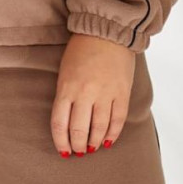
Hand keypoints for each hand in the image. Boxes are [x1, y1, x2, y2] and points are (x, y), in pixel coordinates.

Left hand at [50, 33, 135, 156]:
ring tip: (92, 147)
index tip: (63, 150)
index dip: (61, 142)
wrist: (106, 32)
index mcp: (66, 87)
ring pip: (99, 128)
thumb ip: (65, 96)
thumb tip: (67, 123)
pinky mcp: (122, 93)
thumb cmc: (81, 50)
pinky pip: (118, 120)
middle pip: (79, 130)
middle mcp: (85, 93)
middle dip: (78, 145)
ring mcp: (105, 94)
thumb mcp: (65, 72)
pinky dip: (112, 134)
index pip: (60, 124)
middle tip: (79, 151)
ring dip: (95, 142)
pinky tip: (108, 140)